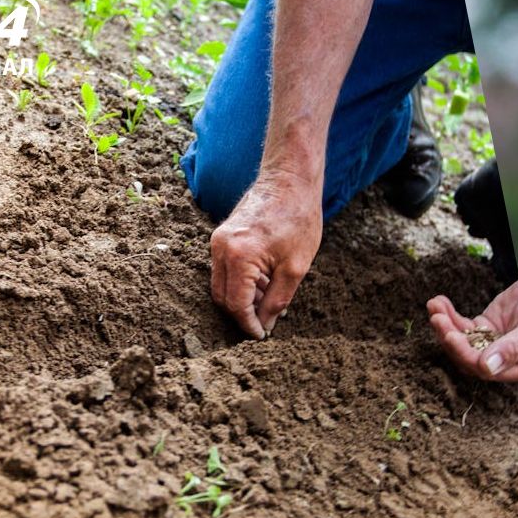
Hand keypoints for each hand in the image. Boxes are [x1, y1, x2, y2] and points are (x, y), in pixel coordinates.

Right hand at [210, 172, 321, 338]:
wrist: (290, 180)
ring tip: (270, 300)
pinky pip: (225, 269)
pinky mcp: (222, 236)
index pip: (236, 304)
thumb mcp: (296, 268)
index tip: (261, 336)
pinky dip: (241, 282)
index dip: (248, 324)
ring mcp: (218, 240)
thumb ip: (277, 300)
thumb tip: (265, 324)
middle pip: (222, 297)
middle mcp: (221, 248)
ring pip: (222, 284)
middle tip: (265, 323)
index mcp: (238, 256)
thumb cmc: (298, 219)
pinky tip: (265, 283)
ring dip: (243, 298)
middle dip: (242, 314)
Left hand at [427, 281, 517, 382]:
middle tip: (437, 318)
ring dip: (445, 325)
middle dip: (450, 338)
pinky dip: (449, 314)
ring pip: (462, 341)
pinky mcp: (486, 327)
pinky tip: (439, 301)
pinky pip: (463, 325)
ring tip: (434, 306)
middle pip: (468, 357)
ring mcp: (493, 343)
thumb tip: (487, 368)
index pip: (486, 370)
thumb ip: (512, 349)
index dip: (465, 354)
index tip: (451, 335)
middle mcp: (505, 361)